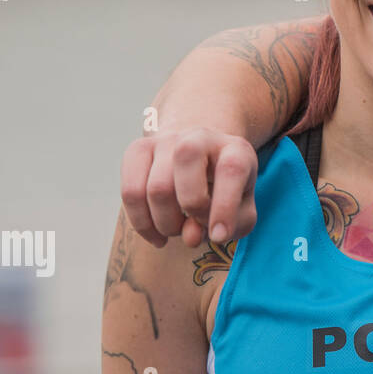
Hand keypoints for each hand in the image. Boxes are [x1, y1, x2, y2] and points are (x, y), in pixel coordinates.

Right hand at [120, 130, 257, 247]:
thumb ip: (229, 225)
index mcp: (236, 149)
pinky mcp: (138, 149)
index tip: (219, 236)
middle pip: (188, 176)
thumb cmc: (225, 190)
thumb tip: (191, 236)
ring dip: (166, 224)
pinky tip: (157, 235)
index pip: (231, 170)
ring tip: (178, 229)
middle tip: (197, 227)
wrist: (202, 157)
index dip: (225, 207)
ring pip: (156, 189)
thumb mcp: (241, 209)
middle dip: (192, 212)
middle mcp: (201, 137)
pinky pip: (130, 193)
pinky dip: (142, 223)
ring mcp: (167, 140)